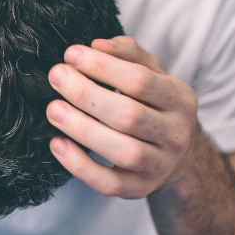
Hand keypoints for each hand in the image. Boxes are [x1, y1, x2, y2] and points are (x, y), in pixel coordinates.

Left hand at [46, 36, 198, 197]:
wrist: (173, 155)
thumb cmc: (152, 106)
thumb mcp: (151, 74)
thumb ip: (128, 55)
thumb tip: (97, 45)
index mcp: (180, 99)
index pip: (141, 81)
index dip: (103, 67)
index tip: (71, 55)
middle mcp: (176, 134)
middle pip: (129, 116)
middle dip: (86, 94)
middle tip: (56, 76)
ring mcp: (159, 166)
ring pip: (122, 151)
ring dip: (82, 129)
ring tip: (53, 109)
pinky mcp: (139, 189)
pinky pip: (108, 183)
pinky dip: (79, 165)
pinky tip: (57, 143)